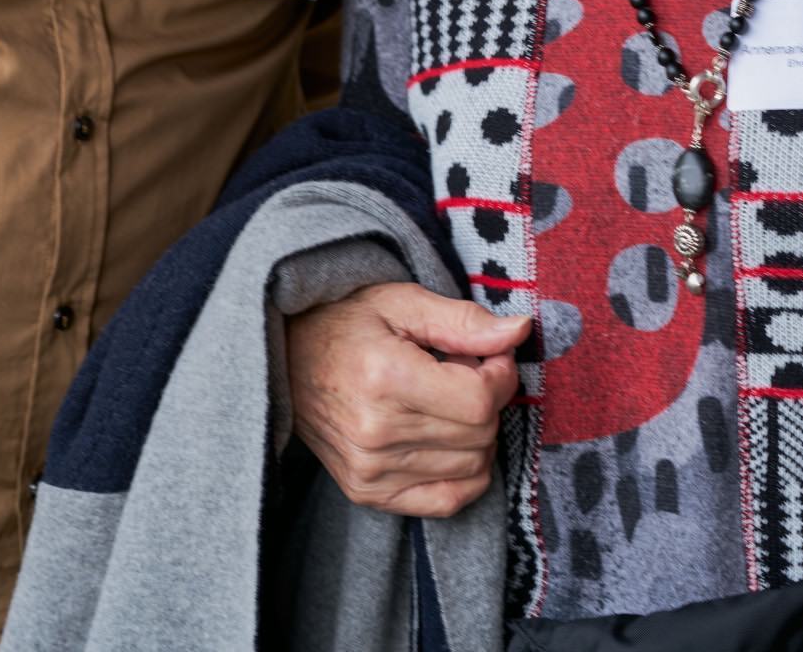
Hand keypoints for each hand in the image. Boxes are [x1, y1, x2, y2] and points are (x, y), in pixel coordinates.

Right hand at [286, 281, 530, 516]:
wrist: (283, 359)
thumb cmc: (345, 322)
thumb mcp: (402, 303)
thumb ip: (462, 321)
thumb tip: (520, 331)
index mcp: (386, 379)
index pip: (480, 401)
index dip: (500, 374)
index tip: (489, 355)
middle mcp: (376, 433)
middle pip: (480, 435)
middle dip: (487, 400)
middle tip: (461, 371)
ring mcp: (369, 471)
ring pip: (471, 468)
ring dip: (475, 434)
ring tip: (443, 400)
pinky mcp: (367, 493)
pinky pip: (446, 501)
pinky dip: (464, 473)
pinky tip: (447, 439)